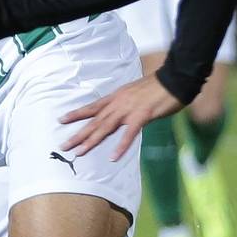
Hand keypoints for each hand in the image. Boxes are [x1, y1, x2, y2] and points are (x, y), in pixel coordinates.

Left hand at [60, 74, 183, 160]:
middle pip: (95, 121)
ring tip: (79, 152)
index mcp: (117, 97)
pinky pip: (129, 134)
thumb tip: (121, 112)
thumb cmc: (158, 87)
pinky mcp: (142, 116)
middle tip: (64, 145)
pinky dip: (121, 146)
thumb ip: (126, 103)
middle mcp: (119, 103)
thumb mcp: (135, 93)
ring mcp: (129, 109)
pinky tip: (113, 157)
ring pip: (106, 127)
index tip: (61, 119)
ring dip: (92, 141)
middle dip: (79, 134)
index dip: (77, 113)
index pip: (93, 107)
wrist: (175, 79)